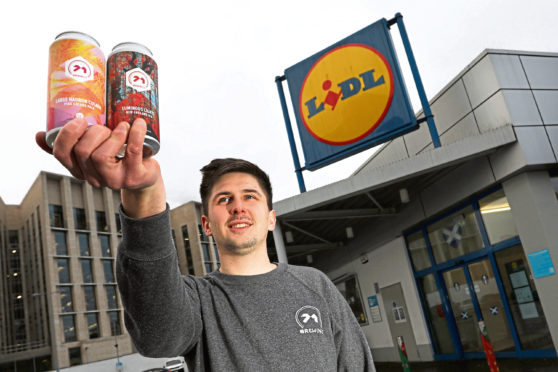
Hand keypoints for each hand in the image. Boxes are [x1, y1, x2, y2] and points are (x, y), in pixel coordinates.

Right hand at [36, 118, 165, 217]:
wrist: (144, 178)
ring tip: (122, 127)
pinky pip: (131, 151)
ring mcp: (115, 180)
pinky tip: (138, 124)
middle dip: (94, 132)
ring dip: (113, 135)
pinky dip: (135, 134)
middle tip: (105, 126)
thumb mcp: (91, 154)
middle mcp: (94, 177)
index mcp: (80, 169)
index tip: (78, 119)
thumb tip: (40, 135)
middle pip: (82, 151)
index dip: (66, 135)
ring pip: (102, 156)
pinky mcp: (134, 176)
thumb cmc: (117, 160)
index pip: (61, 154)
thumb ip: (69, 146)